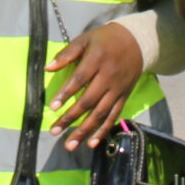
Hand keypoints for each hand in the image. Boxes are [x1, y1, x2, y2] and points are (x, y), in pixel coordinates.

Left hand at [46, 22, 142, 151]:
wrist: (137, 41)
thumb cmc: (105, 40)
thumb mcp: (85, 39)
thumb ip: (67, 54)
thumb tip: (47, 68)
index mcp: (97, 60)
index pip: (79, 79)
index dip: (66, 93)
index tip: (53, 107)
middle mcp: (108, 77)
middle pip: (88, 101)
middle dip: (70, 118)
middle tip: (54, 131)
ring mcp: (117, 89)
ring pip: (100, 114)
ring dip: (84, 131)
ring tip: (70, 144)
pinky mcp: (124, 97)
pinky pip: (113, 116)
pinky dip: (103, 131)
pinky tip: (91, 143)